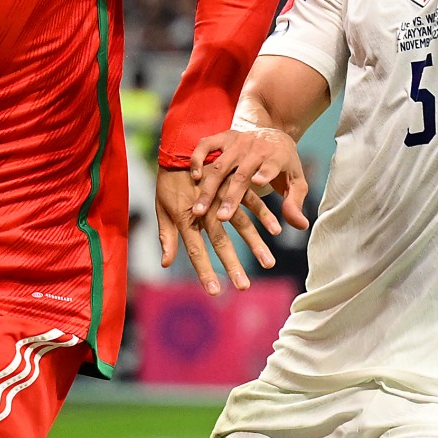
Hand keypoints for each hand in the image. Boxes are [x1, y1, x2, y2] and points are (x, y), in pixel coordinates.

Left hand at [156, 164, 277, 296]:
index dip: (204, 272)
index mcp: (186, 218)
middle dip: (233, 267)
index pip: (195, 251)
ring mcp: (221, 196)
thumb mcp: (162, 208)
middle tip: (245, 287)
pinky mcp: (233, 183)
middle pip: (220, 242)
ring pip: (241, 224)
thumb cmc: (168, 181)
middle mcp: (205, 209)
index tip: (215, 292)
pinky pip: (252, 202)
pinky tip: (276, 230)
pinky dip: (264, 216)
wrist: (179, 145)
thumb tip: (165, 264)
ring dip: (255, 245)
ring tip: (268, 263)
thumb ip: (167, 237)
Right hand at [188, 123, 312, 233]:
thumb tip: (301, 226)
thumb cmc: (284, 165)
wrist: (273, 133)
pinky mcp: (222, 137)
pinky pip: (205, 145)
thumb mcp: (295, 182)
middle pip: (241, 173)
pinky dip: (198, 158)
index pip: (270, 165)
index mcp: (276, 156)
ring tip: (198, 210)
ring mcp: (236, 142)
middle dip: (231, 196)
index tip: (258, 182)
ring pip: (220, 166)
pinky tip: (193, 177)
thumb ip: (294, 203)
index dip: (265, 172)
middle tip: (222, 218)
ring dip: (209, 188)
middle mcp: (255, 148)